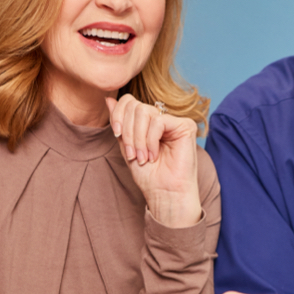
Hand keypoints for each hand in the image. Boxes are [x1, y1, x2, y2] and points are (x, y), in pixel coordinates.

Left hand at [106, 95, 201, 227]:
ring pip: (145, 112)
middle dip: (128, 132)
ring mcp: (174, 121)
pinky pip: (158, 122)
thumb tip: (108, 99)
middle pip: (135, 106)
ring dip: (138, 138)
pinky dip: (150, 140)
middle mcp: (161, 118)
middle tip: (132, 154)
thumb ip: (120, 124)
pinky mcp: (185, 126)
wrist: (165, 193)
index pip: (129, 102)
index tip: (117, 135)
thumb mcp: (126, 146)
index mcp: (148, 122)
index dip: (118, 114)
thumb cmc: (149, 175)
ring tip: (142, 157)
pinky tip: (153, 155)